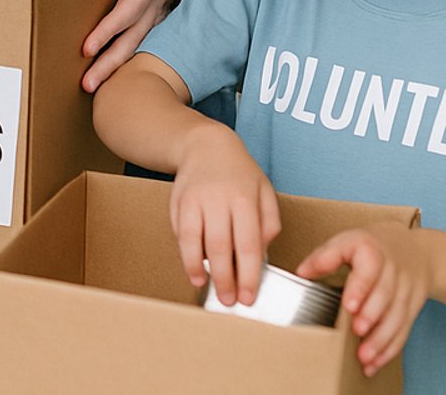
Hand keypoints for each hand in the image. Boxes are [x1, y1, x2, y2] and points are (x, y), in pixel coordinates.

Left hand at [82, 0, 174, 90]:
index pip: (125, 14)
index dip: (107, 31)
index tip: (87, 48)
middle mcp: (153, 10)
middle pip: (131, 43)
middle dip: (109, 65)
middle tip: (88, 84)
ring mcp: (155, 21)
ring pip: (135, 50)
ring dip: (115, 70)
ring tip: (92, 89)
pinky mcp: (152, 27)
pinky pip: (137, 47)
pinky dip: (124, 64)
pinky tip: (107, 78)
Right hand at [171, 123, 281, 307]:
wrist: (205, 145)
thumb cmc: (239, 173)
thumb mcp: (265, 192)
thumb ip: (269, 223)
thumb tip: (262, 253)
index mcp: (245, 199)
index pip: (248, 244)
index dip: (248, 274)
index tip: (249, 296)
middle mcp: (218, 199)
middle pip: (219, 246)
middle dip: (224, 278)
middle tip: (228, 301)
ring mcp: (194, 199)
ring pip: (193, 239)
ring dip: (196, 267)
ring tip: (203, 286)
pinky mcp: (177, 201)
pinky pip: (179, 231)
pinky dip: (184, 251)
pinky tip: (192, 266)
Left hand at [296, 222, 428, 375]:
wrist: (413, 250)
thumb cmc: (369, 247)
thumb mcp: (346, 242)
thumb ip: (324, 257)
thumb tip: (302, 272)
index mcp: (373, 251)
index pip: (369, 270)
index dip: (360, 288)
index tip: (350, 306)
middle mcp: (393, 271)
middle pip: (385, 296)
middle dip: (372, 316)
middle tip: (357, 332)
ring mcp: (406, 291)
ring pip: (397, 317)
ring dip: (381, 339)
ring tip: (364, 357)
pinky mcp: (413, 309)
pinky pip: (404, 330)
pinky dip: (390, 348)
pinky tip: (375, 362)